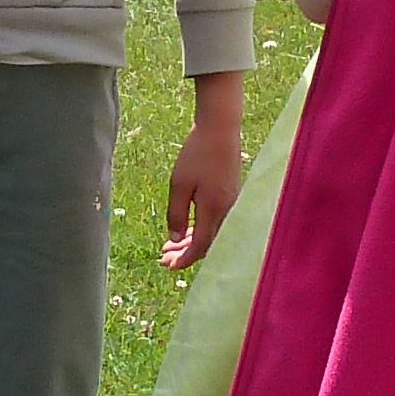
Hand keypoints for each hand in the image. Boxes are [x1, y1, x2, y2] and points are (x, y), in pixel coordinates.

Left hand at [163, 108, 246, 269]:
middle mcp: (227, 211)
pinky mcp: (230, 195)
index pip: (200, 247)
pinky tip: (186, 229)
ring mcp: (231, 203)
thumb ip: (176, 214)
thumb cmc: (197, 155)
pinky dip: (200, 229)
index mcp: (214, 211)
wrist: (220, 130)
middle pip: (207, 244)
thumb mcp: (179, 185)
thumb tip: (175, 240)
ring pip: (212, 233)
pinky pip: (216, 221)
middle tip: (163, 259)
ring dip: (191, 242)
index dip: (184, 259)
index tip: (167, 265)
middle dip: (184, 254)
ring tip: (170, 246)